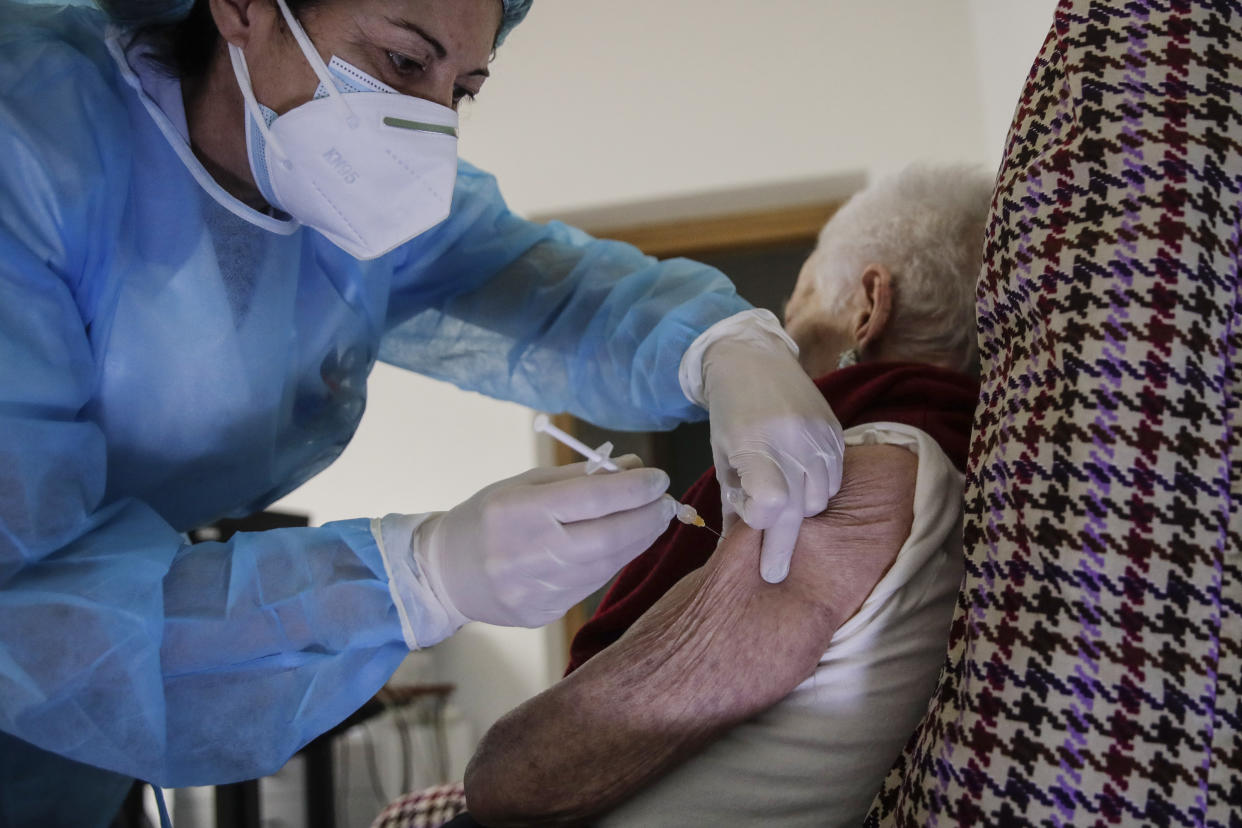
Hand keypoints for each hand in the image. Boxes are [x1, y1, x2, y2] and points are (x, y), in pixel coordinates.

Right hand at [414, 458, 674, 627]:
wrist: (444, 574)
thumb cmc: (487, 517)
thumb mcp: (523, 484)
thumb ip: (579, 476)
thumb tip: (634, 467)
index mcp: (519, 511)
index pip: (592, 499)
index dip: (634, 488)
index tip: (660, 477)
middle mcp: (529, 553)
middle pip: (609, 537)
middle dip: (648, 518)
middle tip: (668, 503)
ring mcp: (537, 589)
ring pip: (607, 565)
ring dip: (639, 540)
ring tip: (654, 519)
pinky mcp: (545, 613)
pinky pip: (593, 584)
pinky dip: (615, 561)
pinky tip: (624, 544)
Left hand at [700, 331, 843, 583]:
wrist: (753, 359)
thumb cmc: (729, 411)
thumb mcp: (721, 456)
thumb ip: (731, 501)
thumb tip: (734, 546)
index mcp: (756, 444)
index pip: (772, 503)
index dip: (759, 520)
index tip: (747, 514)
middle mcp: (793, 441)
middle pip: (797, 512)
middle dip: (782, 546)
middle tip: (773, 572)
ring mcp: (819, 437)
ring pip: (819, 501)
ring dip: (800, 511)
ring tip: (781, 498)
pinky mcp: (836, 433)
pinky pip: (834, 481)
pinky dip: (817, 490)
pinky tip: (799, 481)